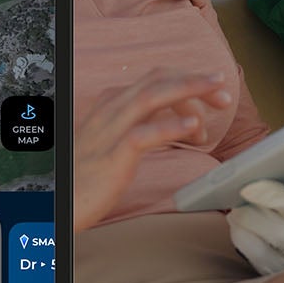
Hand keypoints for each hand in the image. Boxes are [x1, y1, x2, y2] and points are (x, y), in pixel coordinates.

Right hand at [76, 68, 231, 231]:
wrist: (60, 203)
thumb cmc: (88, 177)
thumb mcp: (114, 141)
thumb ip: (141, 125)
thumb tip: (179, 120)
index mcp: (110, 104)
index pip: (154, 79)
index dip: (187, 81)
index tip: (212, 94)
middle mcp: (110, 110)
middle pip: (157, 80)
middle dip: (194, 81)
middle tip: (223, 95)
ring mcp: (110, 130)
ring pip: (152, 96)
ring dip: (190, 90)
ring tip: (218, 97)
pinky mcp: (113, 155)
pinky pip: (145, 133)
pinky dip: (171, 125)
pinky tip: (192, 125)